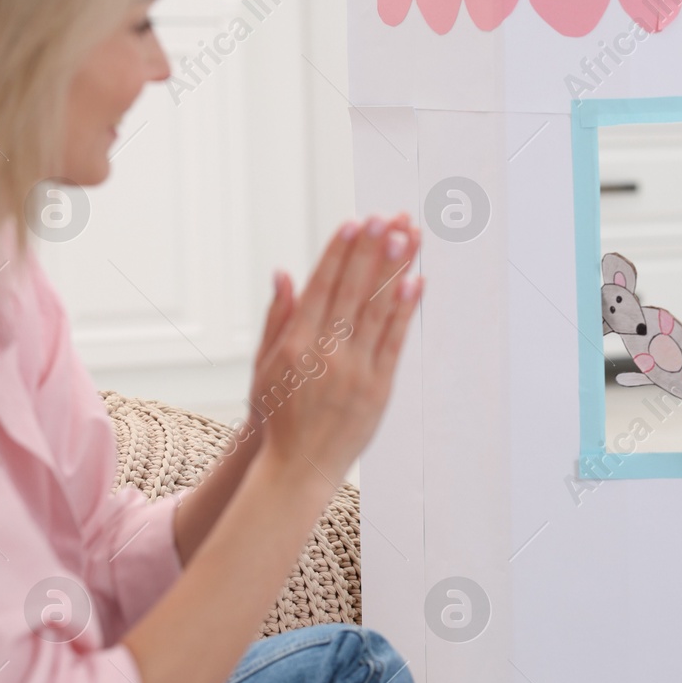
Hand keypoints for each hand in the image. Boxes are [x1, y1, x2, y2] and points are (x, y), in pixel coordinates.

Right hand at [253, 214, 423, 485]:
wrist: (296, 466)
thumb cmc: (277, 413)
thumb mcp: (265, 364)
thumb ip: (278, 316)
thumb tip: (285, 273)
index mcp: (295, 342)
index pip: (322, 286)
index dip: (340, 251)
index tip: (355, 222)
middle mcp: (325, 351)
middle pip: (353, 290)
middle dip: (372, 250)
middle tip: (389, 216)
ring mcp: (354, 368)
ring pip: (378, 309)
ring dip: (394, 269)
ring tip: (408, 236)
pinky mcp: (377, 387)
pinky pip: (394, 342)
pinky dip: (406, 311)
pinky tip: (417, 282)